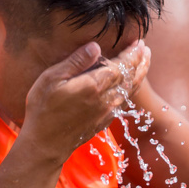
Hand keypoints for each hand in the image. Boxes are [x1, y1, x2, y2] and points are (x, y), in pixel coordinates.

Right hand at [22, 38, 149, 164]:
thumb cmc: (43, 109)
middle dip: (140, 61)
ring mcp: (106, 112)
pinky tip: (130, 84)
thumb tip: (96, 46)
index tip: (139, 42)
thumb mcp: (52, 78)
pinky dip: (131, 89)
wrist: (45, 144)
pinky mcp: (103, 121)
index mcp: (94, 86)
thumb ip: (76, 62)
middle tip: (145, 48)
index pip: (122, 66)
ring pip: (130, 91)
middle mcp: (105, 100)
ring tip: (144, 62)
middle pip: (130, 78)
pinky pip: (124, 101)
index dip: (132, 53)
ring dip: (139, 75)